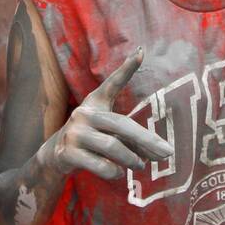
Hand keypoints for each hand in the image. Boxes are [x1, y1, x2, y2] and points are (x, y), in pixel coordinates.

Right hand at [41, 49, 173, 180]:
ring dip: (131, 159)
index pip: (112, 83)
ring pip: (112, 146)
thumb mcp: (108, 130)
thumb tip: (159, 152)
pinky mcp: (67, 153)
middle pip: (121, 125)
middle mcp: (84, 114)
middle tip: (167, 153)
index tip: (141, 52)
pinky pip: (99, 165)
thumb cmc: (92, 139)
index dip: (126, 68)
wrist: (56, 156)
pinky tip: (118, 173)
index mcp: (95, 102)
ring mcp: (74, 133)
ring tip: (140, 165)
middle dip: (147, 140)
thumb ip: (130, 137)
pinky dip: (113, 171)